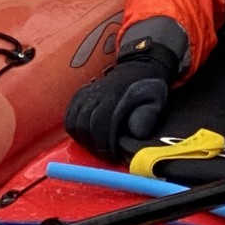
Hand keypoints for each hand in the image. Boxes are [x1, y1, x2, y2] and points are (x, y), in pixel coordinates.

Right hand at [63, 40, 179, 161]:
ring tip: (97, 147)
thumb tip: (136, 133)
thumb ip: (147, 116)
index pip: (100, 123)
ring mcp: (87, 93)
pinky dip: (74, 128)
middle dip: (93, 145)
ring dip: (83, 138)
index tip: (113, 156)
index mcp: (115, 97)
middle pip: (84, 124)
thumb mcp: (155, 101)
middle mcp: (97, 94)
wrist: (138, 68)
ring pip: (74, 121)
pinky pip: (69, 115)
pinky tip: (86, 135)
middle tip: (105, 154)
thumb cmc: (148, 89)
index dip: (104, 144)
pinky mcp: (81, 95)